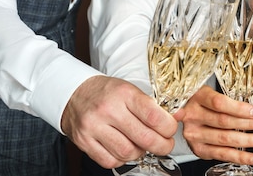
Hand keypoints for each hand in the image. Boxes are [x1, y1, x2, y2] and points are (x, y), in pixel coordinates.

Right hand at [61, 75, 177, 168]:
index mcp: (123, 94)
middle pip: (144, 138)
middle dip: (161, 145)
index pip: (153, 116)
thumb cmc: (107, 92)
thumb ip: (154, 106)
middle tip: (165, 144)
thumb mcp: (131, 90)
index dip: (168, 127)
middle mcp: (108, 110)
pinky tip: (124, 149)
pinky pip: (110, 161)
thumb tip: (178, 116)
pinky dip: (122, 159)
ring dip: (140, 153)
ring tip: (141, 144)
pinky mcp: (84, 142)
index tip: (171, 129)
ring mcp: (94, 127)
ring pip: (128, 153)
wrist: (74, 94)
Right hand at [172, 85, 252, 165]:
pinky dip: (240, 157)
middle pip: (224, 121)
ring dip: (248, 140)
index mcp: (197, 97)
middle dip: (249, 124)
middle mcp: (192, 116)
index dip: (239, 108)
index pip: (219, 103)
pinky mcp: (198, 149)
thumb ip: (234, 102)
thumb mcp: (214, 93)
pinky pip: (222, 154)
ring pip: (224, 139)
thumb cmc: (204, 102)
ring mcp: (194, 134)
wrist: (185, 114)